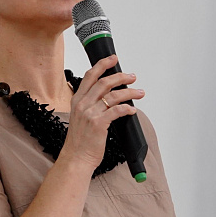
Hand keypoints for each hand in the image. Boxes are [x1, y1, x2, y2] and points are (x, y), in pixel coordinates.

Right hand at [60, 54, 143, 170]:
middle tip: (132, 77)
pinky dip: (127, 108)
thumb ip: (91, 105)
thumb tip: (110, 96)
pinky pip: (117, 111)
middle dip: (121, 77)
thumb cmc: (80, 140)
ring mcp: (90, 114)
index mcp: (77, 100)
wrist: (76, 158)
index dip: (103, 65)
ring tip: (139, 92)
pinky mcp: (98, 124)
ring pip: (113, 95)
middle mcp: (82, 104)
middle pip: (104, 82)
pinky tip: (132, 110)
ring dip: (129, 92)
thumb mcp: (80, 117)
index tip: (113, 59)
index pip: (90, 76)